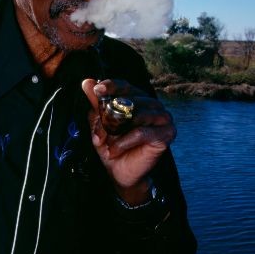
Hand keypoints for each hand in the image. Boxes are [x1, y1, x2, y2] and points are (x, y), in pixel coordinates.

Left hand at [81, 78, 176, 204]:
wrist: (120, 172)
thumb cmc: (111, 145)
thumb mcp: (99, 124)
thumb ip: (96, 104)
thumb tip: (87, 82)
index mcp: (137, 98)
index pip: (124, 86)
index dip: (111, 86)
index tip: (97, 90)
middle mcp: (152, 104)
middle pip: (129, 102)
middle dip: (109, 119)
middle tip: (98, 135)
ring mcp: (162, 117)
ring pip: (136, 116)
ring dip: (116, 132)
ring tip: (107, 143)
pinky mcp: (166, 133)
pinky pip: (142, 132)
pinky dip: (124, 142)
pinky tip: (114, 150)